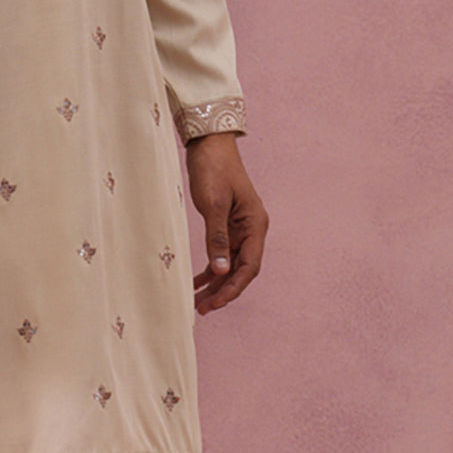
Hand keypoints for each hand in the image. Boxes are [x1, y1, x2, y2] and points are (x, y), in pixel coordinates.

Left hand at [185, 132, 266, 314]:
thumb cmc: (213, 169)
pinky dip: (210, 267)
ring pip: (229, 263)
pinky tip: (196, 280)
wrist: (208, 143)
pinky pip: (221, 252)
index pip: (249, 267)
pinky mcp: (226, 223)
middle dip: (223, 290)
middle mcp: (251, 229)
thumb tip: (220, 270)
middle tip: (202, 308)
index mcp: (255, 225)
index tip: (215, 303)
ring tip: (197, 301)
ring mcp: (239, 227)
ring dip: (215, 282)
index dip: (233, 287)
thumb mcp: (213, 205)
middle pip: (240, 269)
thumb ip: (217, 238)